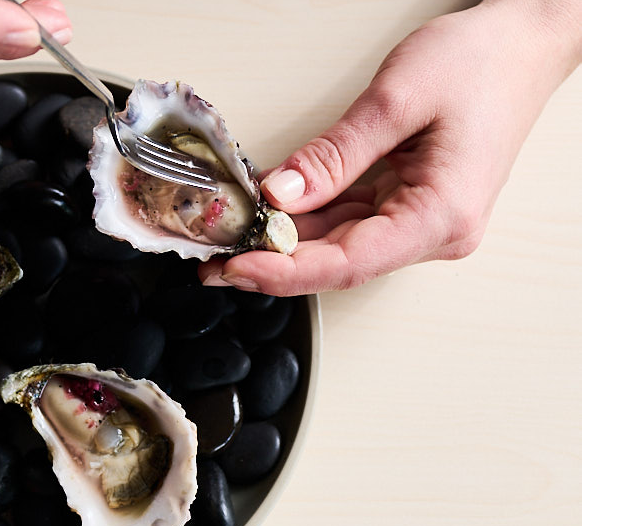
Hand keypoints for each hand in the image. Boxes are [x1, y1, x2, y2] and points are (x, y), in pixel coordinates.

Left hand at [200, 0, 580, 295]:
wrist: (524, 43)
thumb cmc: (481, 63)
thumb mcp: (396, 100)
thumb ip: (334, 155)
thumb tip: (278, 195)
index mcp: (441, 216)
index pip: (348, 263)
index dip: (284, 272)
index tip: (235, 267)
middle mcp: (435, 231)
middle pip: (338, 262)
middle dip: (272, 262)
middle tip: (212, 259)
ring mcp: (422, 220)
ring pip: (338, 245)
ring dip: (284, 242)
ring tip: (228, 237)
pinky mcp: (409, 204)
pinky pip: (348, 220)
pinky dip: (306, 217)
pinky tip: (265, 213)